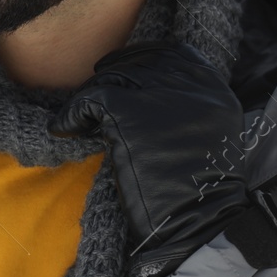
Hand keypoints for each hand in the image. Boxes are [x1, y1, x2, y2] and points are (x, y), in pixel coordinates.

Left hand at [50, 40, 251, 275]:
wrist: (198, 223)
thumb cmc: (200, 189)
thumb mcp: (210, 130)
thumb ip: (187, 102)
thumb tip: (146, 86)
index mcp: (211, 84)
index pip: (169, 53)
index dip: (139, 61)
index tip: (117, 75)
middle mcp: (189, 83)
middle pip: (136, 64)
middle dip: (110, 80)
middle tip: (92, 102)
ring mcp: (159, 94)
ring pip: (110, 78)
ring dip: (90, 99)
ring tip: (80, 120)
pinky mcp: (128, 113)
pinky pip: (88, 100)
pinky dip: (71, 115)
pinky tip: (64, 128)